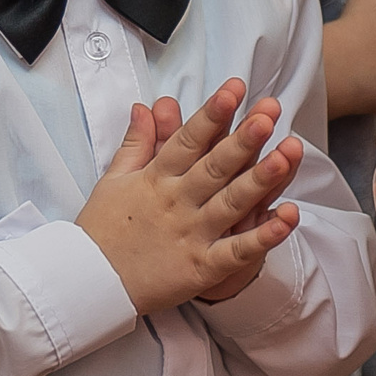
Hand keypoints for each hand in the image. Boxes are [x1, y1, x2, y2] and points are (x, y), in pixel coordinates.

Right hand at [75, 78, 304, 314]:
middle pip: (215, 167)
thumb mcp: (114, 179)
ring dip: (260, 179)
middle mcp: (177, 203)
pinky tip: (287, 217)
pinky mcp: (201, 268)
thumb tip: (145, 107)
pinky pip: (236, 252)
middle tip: (268, 114)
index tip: (233, 89)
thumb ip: (136, 143)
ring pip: (231, 203)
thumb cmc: (102, 231)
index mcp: (156, 179)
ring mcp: (191, 235)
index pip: (187, 140)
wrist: (88, 285)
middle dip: (243, 139)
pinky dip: (263, 236)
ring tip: (286, 155)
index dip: (212, 114)